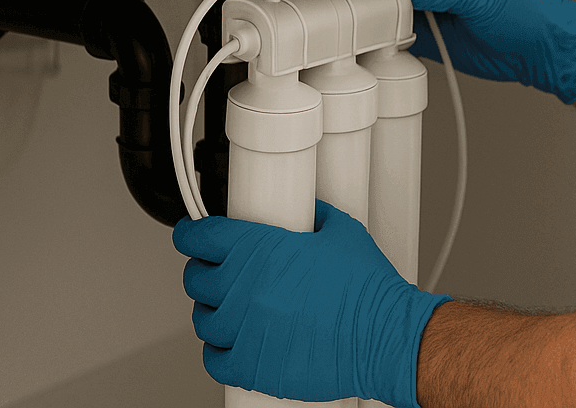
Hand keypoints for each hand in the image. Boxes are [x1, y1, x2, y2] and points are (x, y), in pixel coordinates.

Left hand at [175, 204, 449, 405]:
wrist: (385, 335)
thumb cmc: (368, 289)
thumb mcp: (341, 232)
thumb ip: (313, 215)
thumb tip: (304, 209)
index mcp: (262, 250)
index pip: (200, 237)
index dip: (191, 234)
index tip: (191, 234)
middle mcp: (247, 290)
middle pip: (196, 279)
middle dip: (204, 272)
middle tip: (218, 271)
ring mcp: (246, 330)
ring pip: (203, 319)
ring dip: (212, 311)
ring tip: (231, 308)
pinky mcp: (254, 367)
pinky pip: (214, 360)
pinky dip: (218, 351)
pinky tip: (232, 342)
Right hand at [372, 0, 575, 103]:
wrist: (535, 47)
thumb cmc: (521, 7)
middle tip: (379, 2)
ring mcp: (429, 2)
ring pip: (390, 3)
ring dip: (384, 14)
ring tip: (386, 22)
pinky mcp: (427, 31)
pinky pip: (396, 31)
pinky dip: (390, 36)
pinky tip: (393, 39)